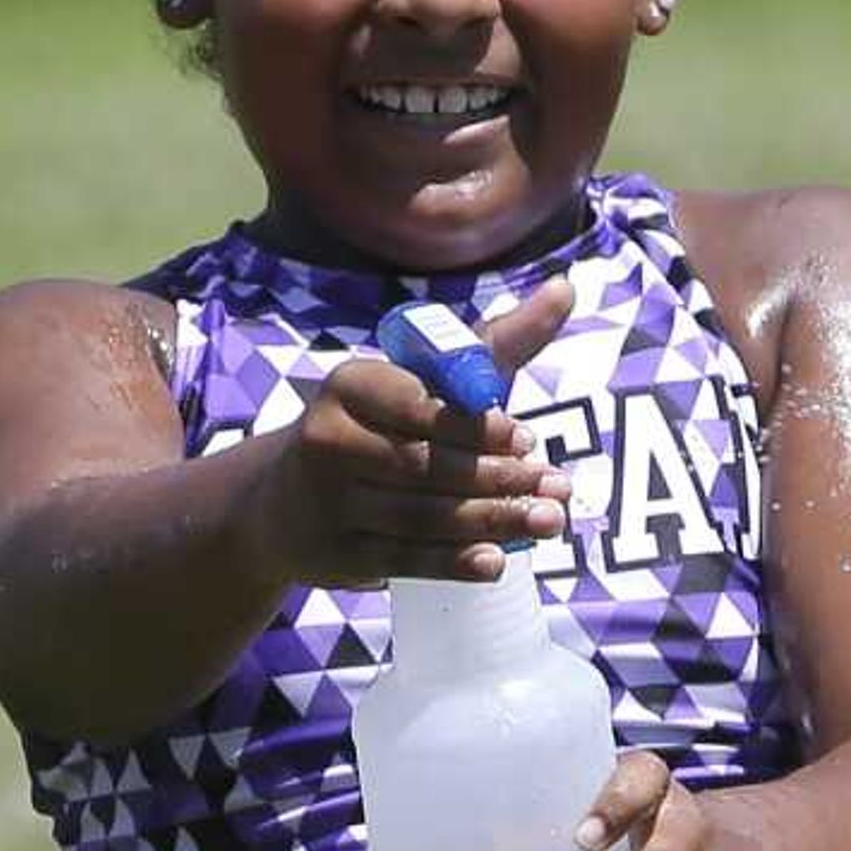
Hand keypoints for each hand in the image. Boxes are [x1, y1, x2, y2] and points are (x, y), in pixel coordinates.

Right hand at [239, 275, 577, 586]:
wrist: (284, 502)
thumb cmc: (380, 427)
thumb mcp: (427, 381)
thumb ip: (493, 343)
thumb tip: (566, 289)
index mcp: (350, 385)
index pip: (419, 407)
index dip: (475, 427)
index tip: (527, 439)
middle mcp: (328, 439)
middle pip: (426, 464)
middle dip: (500, 478)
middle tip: (557, 489)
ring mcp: (327, 502)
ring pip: (422, 514)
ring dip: (492, 520)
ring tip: (548, 521)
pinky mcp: (336, 555)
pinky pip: (404, 559)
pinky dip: (453, 562)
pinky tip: (497, 561)